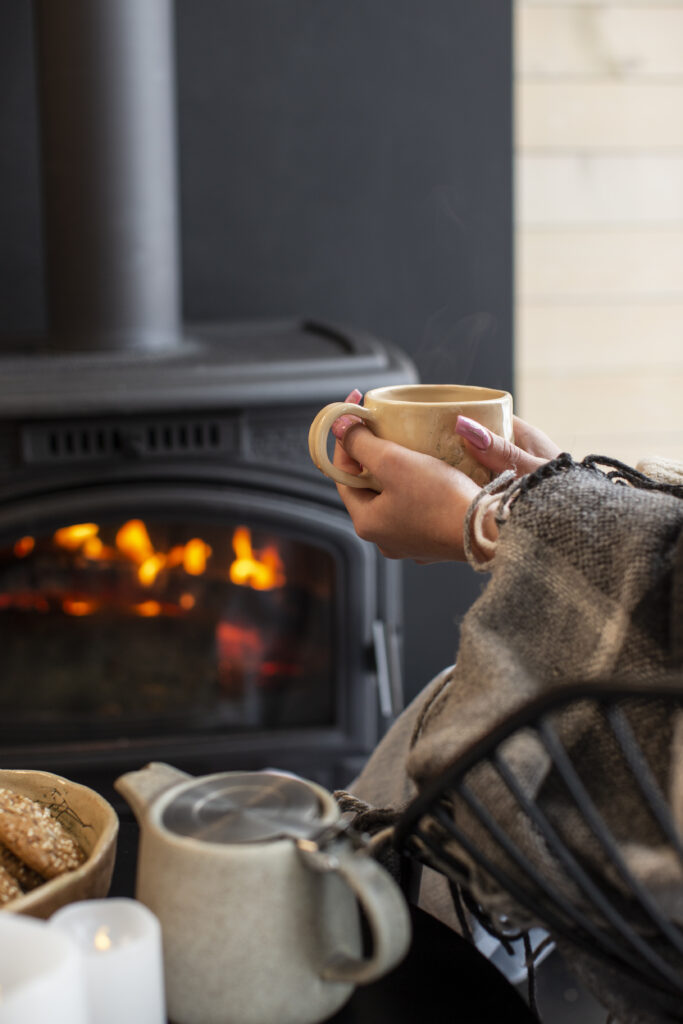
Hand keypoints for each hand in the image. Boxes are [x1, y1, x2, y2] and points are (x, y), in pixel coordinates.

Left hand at [331, 391, 561, 563]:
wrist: (490, 531)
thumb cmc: (441, 499)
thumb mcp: (394, 462)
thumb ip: (361, 443)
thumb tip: (339, 427)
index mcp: (367, 523)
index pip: (343, 474)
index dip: (346, 441)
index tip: (355, 414)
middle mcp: (384, 539)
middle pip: (368, 486)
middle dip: (373, 455)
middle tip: (383, 427)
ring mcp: (410, 541)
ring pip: (394, 496)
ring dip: (398, 470)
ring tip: (409, 446)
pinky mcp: (435, 539)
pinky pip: (418, 506)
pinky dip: (419, 486)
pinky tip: (433, 471)